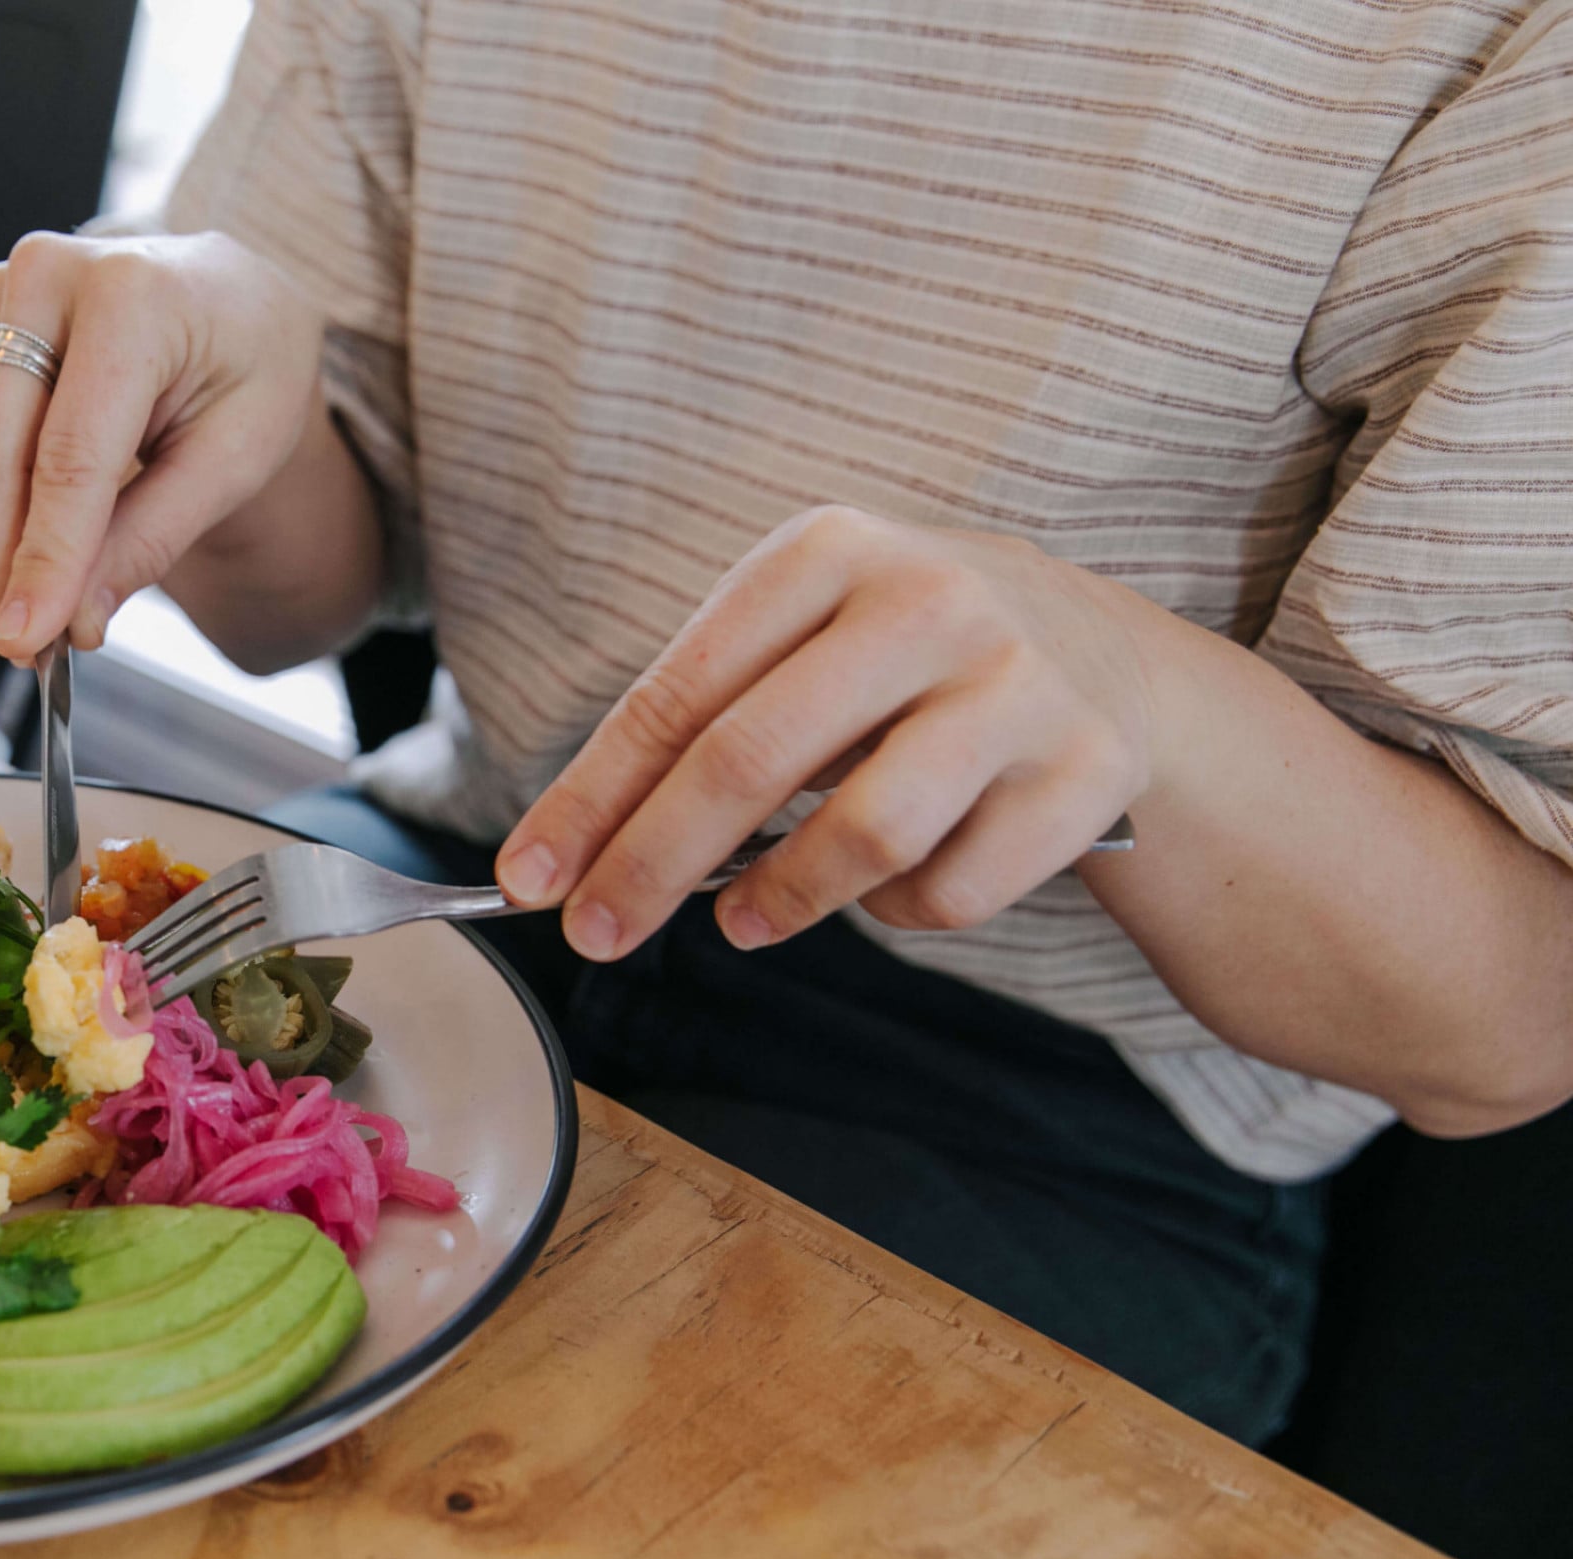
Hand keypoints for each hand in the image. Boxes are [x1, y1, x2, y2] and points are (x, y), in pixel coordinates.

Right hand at [0, 230, 325, 658]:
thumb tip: (75, 618)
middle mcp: (51, 273)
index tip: (28, 637)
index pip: (72, 456)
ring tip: (45, 601)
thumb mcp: (237, 456)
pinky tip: (39, 518)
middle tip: (26, 646)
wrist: (229, 300)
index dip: (46, 558)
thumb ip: (152, 536)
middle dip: (3, 562)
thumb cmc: (247, 366)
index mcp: (136, 295)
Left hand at [497, 506, 1161, 959]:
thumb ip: (696, 727)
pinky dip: (896, 909)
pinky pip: (952, 887)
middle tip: (597, 934)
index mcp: (828, 552)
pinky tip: (887, 883)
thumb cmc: (900, 657)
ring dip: (780, 899)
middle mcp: (928, 602)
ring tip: (743, 921)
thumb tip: (572, 857)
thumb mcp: (801, 639)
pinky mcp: (1084, 772)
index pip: (678, 694)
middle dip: (652, 864)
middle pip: (750, 761)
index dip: (592, 798)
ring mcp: (1018, 685)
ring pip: (864, 834)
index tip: (529, 878)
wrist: (1101, 652)